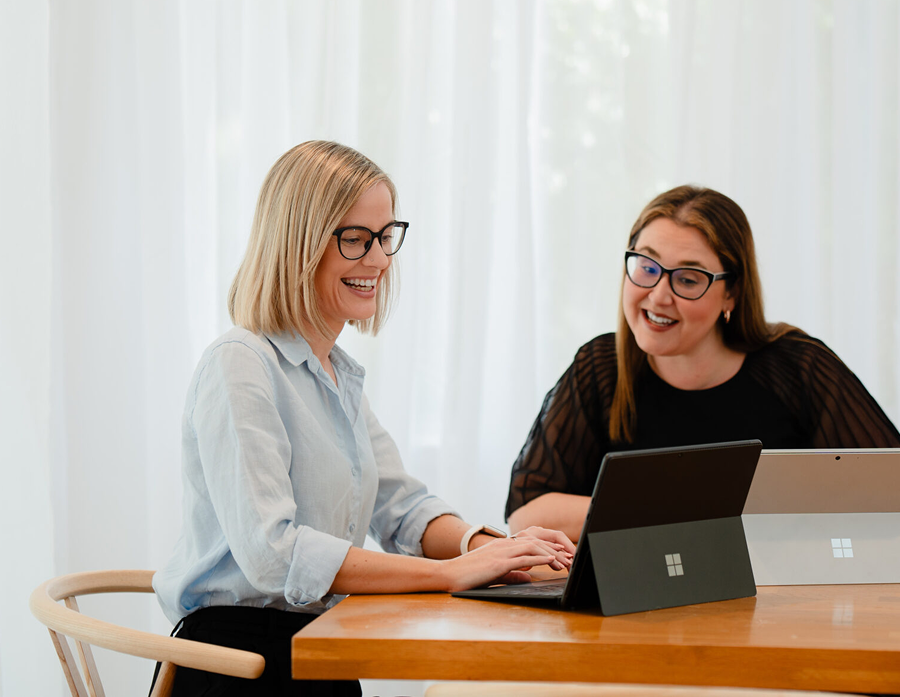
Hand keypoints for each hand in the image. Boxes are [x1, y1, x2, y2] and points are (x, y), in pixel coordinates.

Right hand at [441, 530, 574, 592]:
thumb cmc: (469, 575)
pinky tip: (551, 561)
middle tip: (570, 558)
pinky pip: (523, 558)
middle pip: (536, 541)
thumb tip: (528, 578)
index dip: (549, 547)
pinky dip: (539, 558)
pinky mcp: (499, 563)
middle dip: (555, 549)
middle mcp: (504, 545)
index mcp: (503, 545)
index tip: (563, 554)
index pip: (531, 542)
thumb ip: (513, 574)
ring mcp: (502, 552)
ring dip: (551, 554)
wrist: (449, 574)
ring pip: (533, 547)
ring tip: (565, 562)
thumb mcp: (495, 573)